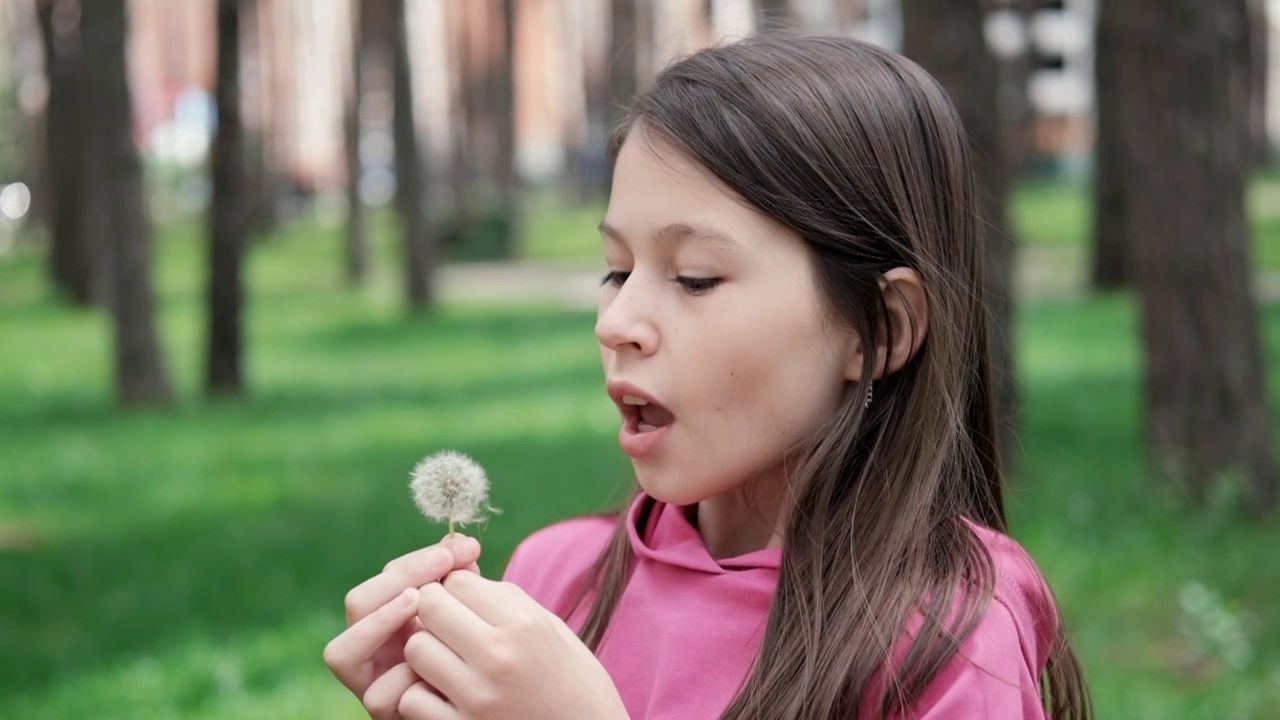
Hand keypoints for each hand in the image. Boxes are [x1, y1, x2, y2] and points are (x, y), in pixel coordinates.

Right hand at [324, 534, 481, 719]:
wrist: (495, 706)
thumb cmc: (483, 655)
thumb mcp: (472, 613)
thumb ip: (463, 584)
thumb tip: (463, 545)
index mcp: (393, 616)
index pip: (389, 576)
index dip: (420, 558)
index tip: (465, 547)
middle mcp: (375, 647)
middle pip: (358, 603)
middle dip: (400, 576)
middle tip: (445, 562)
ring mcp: (374, 681)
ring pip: (341, 652)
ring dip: (380, 621)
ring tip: (415, 600)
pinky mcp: (387, 713)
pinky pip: (377, 696)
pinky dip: (401, 678)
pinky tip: (428, 661)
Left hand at [396, 571, 629, 719]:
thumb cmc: (574, 682)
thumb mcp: (552, 629)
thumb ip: (505, 601)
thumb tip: (459, 577)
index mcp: (525, 626)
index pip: (457, 582)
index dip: (456, 588)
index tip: (464, 603)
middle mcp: (498, 657)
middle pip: (429, 607)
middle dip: (432, 610)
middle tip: (447, 625)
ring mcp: (477, 697)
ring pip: (415, 649)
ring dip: (424, 650)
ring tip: (445, 659)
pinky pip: (412, 698)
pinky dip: (420, 694)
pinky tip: (442, 694)